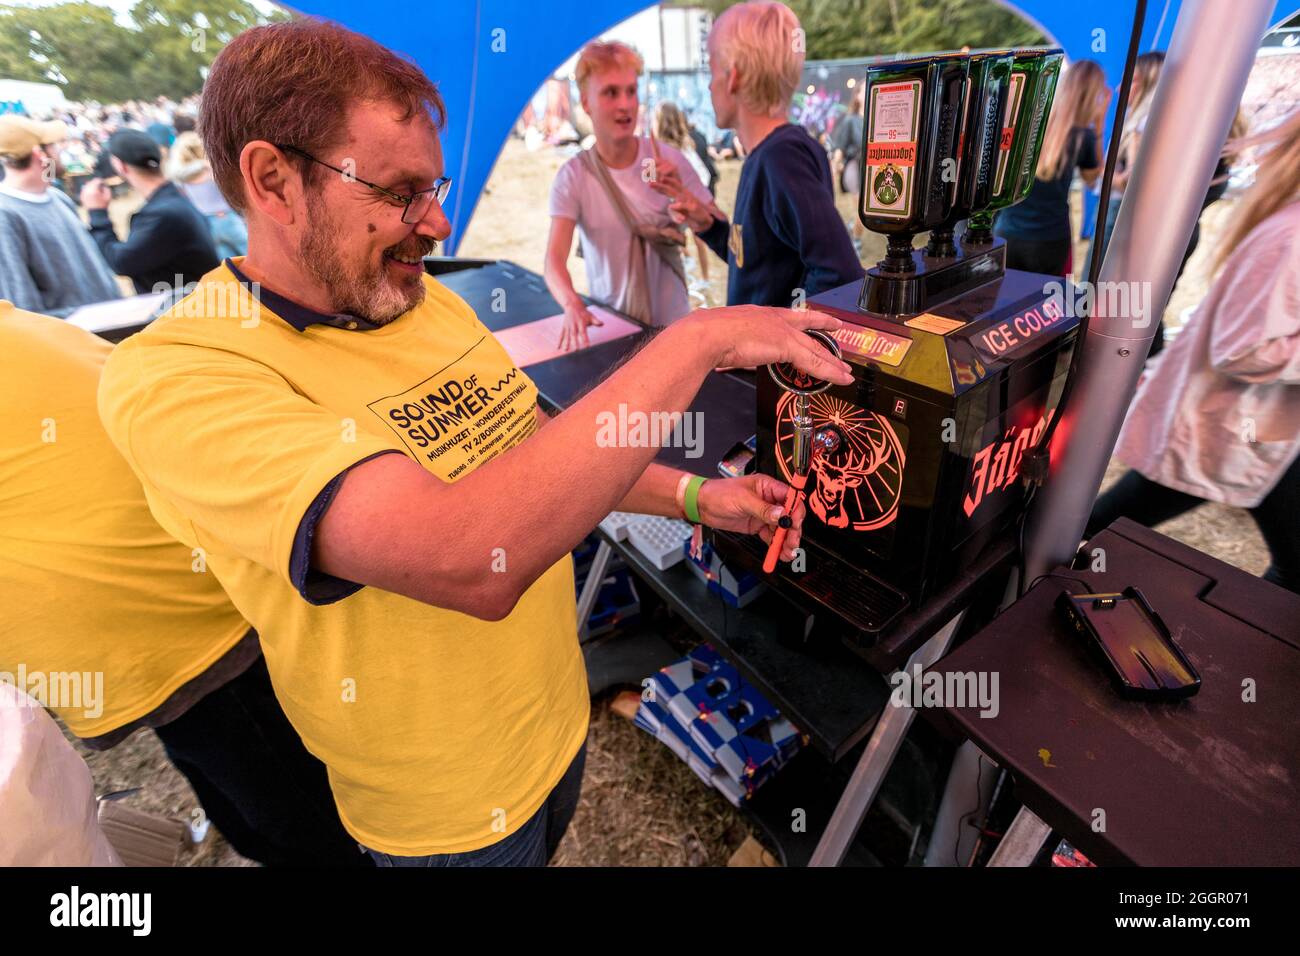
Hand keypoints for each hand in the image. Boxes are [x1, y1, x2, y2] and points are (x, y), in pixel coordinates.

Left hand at [80, 178, 109, 210]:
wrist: (96, 213)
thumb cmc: (103, 205)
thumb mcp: (108, 197)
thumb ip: (106, 189)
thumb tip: (103, 185)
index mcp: (94, 190)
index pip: (96, 181)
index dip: (100, 180)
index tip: (102, 181)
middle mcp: (88, 190)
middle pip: (90, 182)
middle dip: (95, 182)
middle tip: (98, 183)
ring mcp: (84, 193)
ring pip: (86, 185)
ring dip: (91, 185)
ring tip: (95, 188)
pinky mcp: (82, 196)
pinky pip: (84, 189)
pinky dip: (87, 189)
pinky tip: (91, 192)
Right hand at [557, 301, 601, 351]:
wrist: (572, 305)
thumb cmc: (583, 313)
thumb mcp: (590, 316)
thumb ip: (596, 321)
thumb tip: (602, 324)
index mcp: (581, 323)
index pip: (583, 333)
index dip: (585, 339)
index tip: (587, 347)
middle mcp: (574, 325)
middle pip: (574, 335)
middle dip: (575, 342)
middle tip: (576, 350)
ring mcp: (568, 326)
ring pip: (567, 335)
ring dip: (566, 343)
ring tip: (566, 350)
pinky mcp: (564, 327)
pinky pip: (561, 335)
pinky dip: (559, 341)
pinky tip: (558, 348)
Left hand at [648, 155, 723, 232]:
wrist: (705, 221)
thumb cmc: (692, 215)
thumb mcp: (682, 211)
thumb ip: (675, 209)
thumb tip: (670, 206)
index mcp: (681, 195)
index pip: (669, 187)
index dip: (660, 184)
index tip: (650, 181)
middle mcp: (684, 195)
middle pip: (670, 188)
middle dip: (659, 184)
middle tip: (649, 182)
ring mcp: (689, 200)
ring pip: (675, 193)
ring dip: (664, 188)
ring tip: (655, 185)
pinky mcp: (693, 208)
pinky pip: (684, 206)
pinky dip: (679, 206)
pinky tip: (672, 206)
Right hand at [681, 306, 852, 385]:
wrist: (705, 335)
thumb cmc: (706, 337)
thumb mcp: (723, 337)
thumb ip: (731, 345)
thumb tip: (725, 356)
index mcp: (760, 315)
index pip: (790, 317)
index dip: (807, 319)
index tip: (818, 319)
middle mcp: (774, 319)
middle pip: (808, 329)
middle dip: (825, 334)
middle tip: (840, 333)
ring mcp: (782, 331)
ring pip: (815, 349)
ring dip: (832, 363)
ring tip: (846, 372)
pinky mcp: (786, 345)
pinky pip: (814, 362)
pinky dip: (829, 372)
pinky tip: (840, 378)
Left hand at [696, 474, 807, 562]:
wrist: (702, 505)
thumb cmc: (718, 493)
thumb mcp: (743, 500)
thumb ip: (763, 509)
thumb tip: (781, 514)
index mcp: (767, 486)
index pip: (790, 497)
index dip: (795, 511)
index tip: (795, 524)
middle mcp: (768, 500)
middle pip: (788, 516)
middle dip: (792, 531)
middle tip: (792, 543)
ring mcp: (763, 513)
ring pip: (781, 529)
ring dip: (785, 541)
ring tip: (787, 553)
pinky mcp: (757, 525)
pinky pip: (771, 536)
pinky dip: (775, 545)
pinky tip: (779, 553)